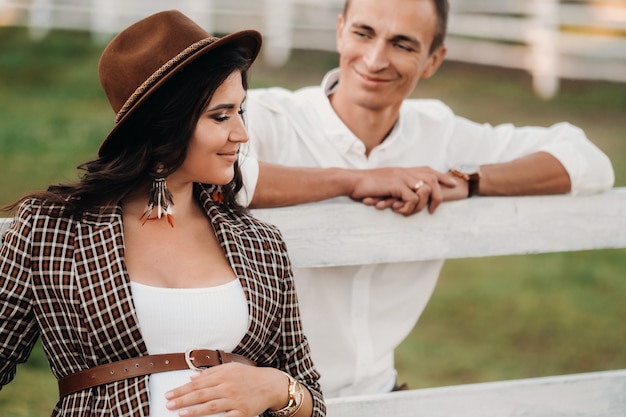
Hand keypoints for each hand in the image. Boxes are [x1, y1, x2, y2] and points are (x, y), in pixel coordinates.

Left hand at [165, 363, 286, 416]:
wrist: (270, 384)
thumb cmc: (249, 376)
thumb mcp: (230, 368)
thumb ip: (211, 372)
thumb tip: (192, 377)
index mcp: (223, 375)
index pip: (197, 383)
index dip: (182, 389)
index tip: (170, 394)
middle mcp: (228, 387)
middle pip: (201, 394)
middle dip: (183, 400)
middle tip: (169, 404)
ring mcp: (235, 401)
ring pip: (210, 406)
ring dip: (194, 410)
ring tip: (180, 413)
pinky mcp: (242, 413)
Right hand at [349, 167, 457, 215]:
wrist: (352, 182)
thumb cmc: (366, 186)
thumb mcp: (385, 185)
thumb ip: (397, 188)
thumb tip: (407, 197)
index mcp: (403, 170)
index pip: (429, 170)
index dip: (443, 177)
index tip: (453, 184)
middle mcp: (405, 172)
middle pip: (432, 179)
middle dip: (438, 196)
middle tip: (433, 211)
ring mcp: (401, 177)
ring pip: (425, 191)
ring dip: (419, 206)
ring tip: (408, 212)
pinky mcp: (396, 185)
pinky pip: (412, 199)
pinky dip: (408, 208)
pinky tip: (397, 210)